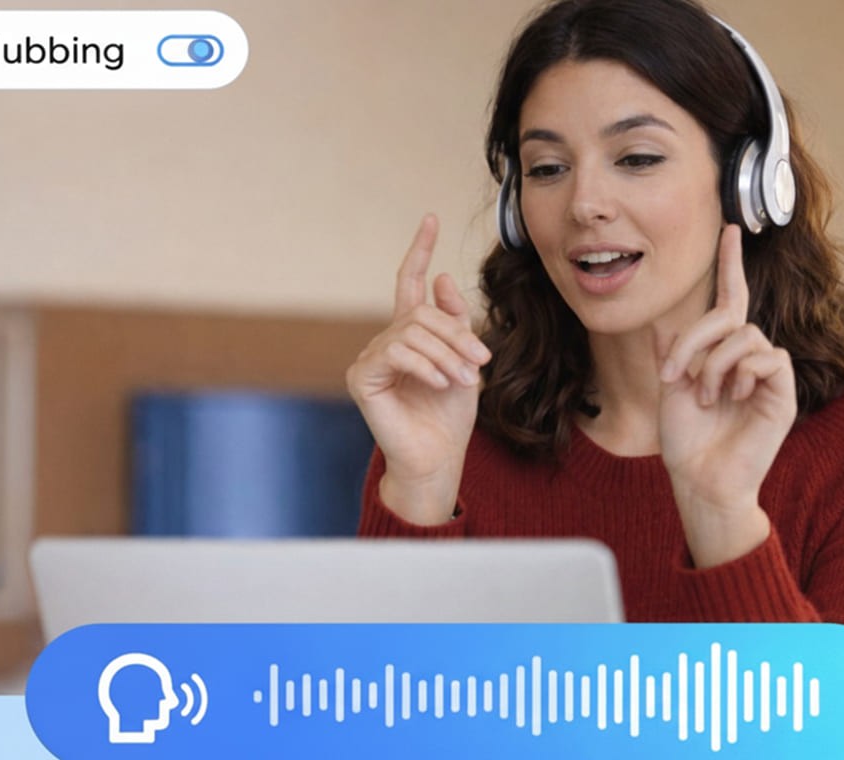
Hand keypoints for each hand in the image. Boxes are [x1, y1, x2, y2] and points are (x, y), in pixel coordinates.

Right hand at [346, 214, 490, 524]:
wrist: (437, 457)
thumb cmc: (450, 415)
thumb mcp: (464, 362)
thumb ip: (453, 322)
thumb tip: (441, 278)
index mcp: (410, 333)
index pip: (409, 281)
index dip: (419, 249)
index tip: (430, 217)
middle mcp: (386, 341)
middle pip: (421, 314)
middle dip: (456, 335)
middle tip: (482, 362)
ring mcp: (370, 359)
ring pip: (412, 332)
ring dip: (447, 354)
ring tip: (466, 379)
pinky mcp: (361, 377)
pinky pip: (397, 354)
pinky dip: (425, 366)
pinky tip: (441, 383)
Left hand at [655, 225, 796, 563]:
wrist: (701, 479)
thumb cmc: (686, 441)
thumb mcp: (670, 391)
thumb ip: (671, 355)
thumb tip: (662, 323)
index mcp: (718, 353)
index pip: (728, 299)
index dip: (729, 264)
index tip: (729, 228)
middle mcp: (746, 357)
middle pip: (729, 315)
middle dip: (695, 339)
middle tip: (673, 376)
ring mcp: (766, 373)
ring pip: (745, 335)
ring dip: (714, 363)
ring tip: (707, 398)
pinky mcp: (782, 390)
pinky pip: (768, 357)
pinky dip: (742, 373)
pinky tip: (733, 398)